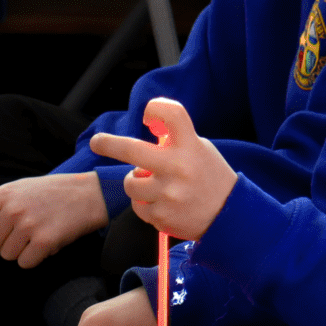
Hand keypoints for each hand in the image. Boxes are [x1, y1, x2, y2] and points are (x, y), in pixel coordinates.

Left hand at [0, 173, 110, 272]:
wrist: (87, 195)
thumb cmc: (48, 194)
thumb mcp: (17, 190)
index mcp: (2, 195)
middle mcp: (13, 210)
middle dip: (2, 243)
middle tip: (21, 232)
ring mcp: (29, 226)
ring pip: (7, 255)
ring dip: (20, 251)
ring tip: (36, 234)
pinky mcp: (44, 242)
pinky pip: (25, 263)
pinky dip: (34, 258)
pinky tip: (45, 242)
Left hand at [87, 98, 237, 240]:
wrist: (230, 217)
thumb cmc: (209, 177)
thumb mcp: (200, 149)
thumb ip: (175, 138)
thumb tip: (149, 127)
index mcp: (190, 146)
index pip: (170, 114)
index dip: (154, 108)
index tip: (148, 115)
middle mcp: (178, 168)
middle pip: (130, 150)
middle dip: (107, 144)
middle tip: (96, 142)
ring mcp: (168, 194)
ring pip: (131, 183)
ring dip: (137, 182)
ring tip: (154, 184)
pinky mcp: (162, 216)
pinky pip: (138, 207)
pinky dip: (145, 204)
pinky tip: (163, 203)